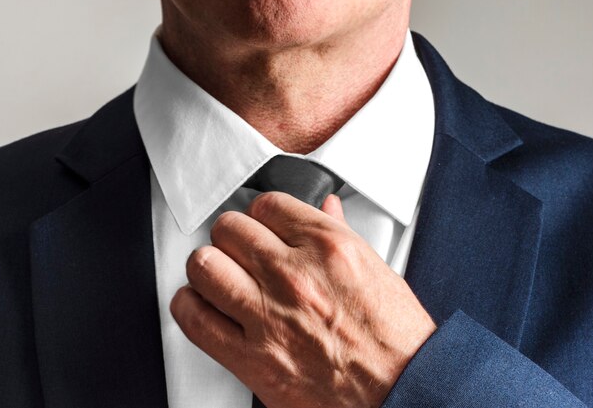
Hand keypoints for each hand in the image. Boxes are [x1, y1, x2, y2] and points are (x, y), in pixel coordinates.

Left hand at [171, 192, 435, 407]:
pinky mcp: (252, 358)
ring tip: (218, 276)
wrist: (403, 392)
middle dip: (232, 237)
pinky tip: (203, 305)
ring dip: (208, 267)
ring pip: (204, 265)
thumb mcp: (375, 269)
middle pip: (229, 229)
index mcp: (328, 247)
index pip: (267, 204)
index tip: (260, 225)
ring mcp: (269, 315)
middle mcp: (294, 275)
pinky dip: (190, 306)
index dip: (260, 214)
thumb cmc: (396, 338)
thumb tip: (326, 208)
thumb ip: (341, 232)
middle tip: (239, 251)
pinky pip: (194, 319)